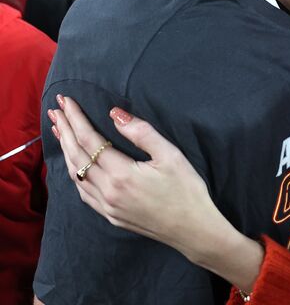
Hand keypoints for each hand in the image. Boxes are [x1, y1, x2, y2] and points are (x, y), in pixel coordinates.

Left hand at [48, 95, 264, 293]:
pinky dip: (74, 171)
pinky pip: (83, 191)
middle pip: (76, 155)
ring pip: (75, 174)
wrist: (192, 229)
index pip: (89, 140)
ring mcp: (106, 206)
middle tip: (55, 109)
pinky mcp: (110, 215)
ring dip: (65, 150)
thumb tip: (115, 114)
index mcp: (121, 174)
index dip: (76, 119)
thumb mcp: (170, 155)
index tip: (66, 101)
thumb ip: (142, 133)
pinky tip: (73, 163)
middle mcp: (107, 191)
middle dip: (65, 130)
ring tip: (60, 130)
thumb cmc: (186, 189)